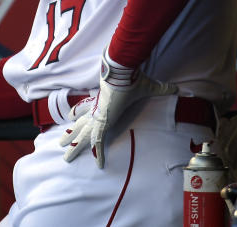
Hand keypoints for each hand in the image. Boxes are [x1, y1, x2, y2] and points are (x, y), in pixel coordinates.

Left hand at [59, 48, 176, 167]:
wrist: (123, 71)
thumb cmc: (133, 78)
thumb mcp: (148, 86)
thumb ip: (161, 89)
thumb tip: (176, 88)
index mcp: (102, 101)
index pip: (87, 109)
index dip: (79, 112)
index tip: (71, 117)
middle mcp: (97, 110)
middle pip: (79, 125)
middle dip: (70, 136)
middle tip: (60, 145)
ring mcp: (98, 117)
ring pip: (82, 135)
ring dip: (73, 146)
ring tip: (64, 157)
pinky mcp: (103, 122)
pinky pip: (99, 141)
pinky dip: (99, 153)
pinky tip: (99, 165)